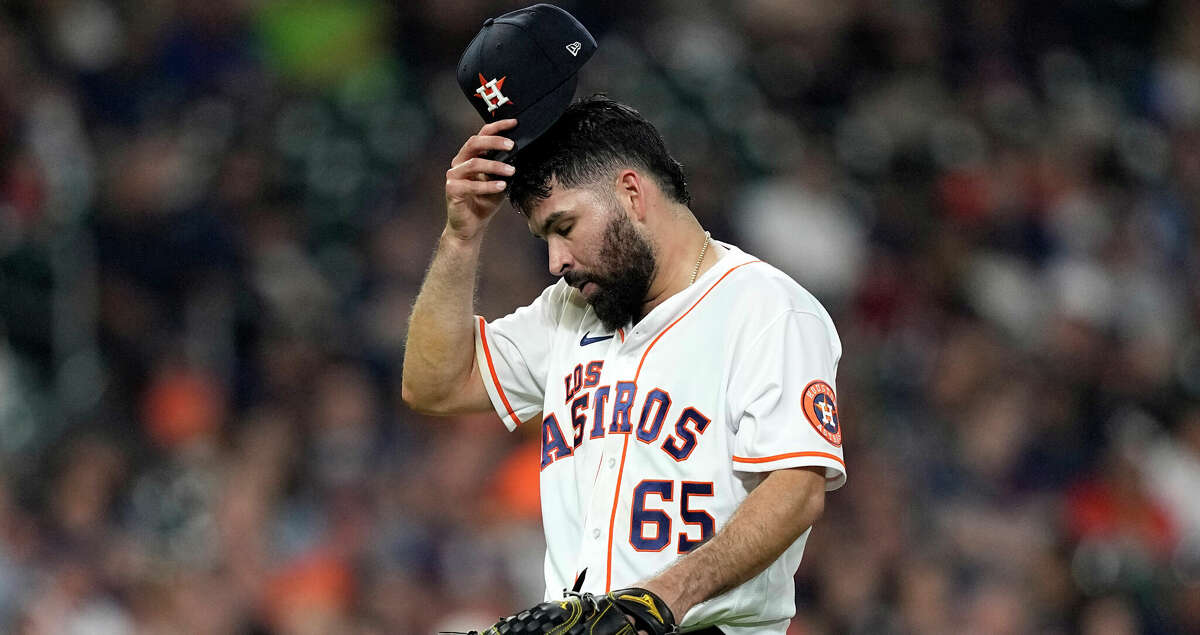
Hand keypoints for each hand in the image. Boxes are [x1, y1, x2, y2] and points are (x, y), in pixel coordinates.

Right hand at [444, 119, 517, 241]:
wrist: (471, 226)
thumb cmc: (485, 202)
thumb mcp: (499, 181)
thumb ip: (505, 167)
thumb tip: (520, 153)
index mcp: (470, 156)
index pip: (482, 134)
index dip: (498, 126)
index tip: (515, 123)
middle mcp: (459, 162)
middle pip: (474, 142)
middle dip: (494, 141)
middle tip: (512, 145)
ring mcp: (453, 175)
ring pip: (474, 163)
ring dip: (495, 166)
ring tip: (512, 171)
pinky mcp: (452, 190)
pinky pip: (471, 185)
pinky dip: (488, 185)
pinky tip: (502, 186)